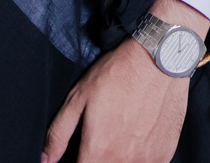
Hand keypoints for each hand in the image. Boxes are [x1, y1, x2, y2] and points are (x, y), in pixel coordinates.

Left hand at [42, 0, 208, 162]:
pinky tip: (137, 137)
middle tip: (101, 137)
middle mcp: (123, 160)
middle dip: (97, 158)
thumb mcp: (78, 97)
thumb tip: (45, 160)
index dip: (78, 162)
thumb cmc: (118, 73)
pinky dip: (139, 157)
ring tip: (120, 133)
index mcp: (98, 151)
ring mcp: (147, 159)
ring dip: (118, 158)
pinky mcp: (164, 153)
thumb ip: (58, 134)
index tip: (81, 153)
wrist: (160, 58)